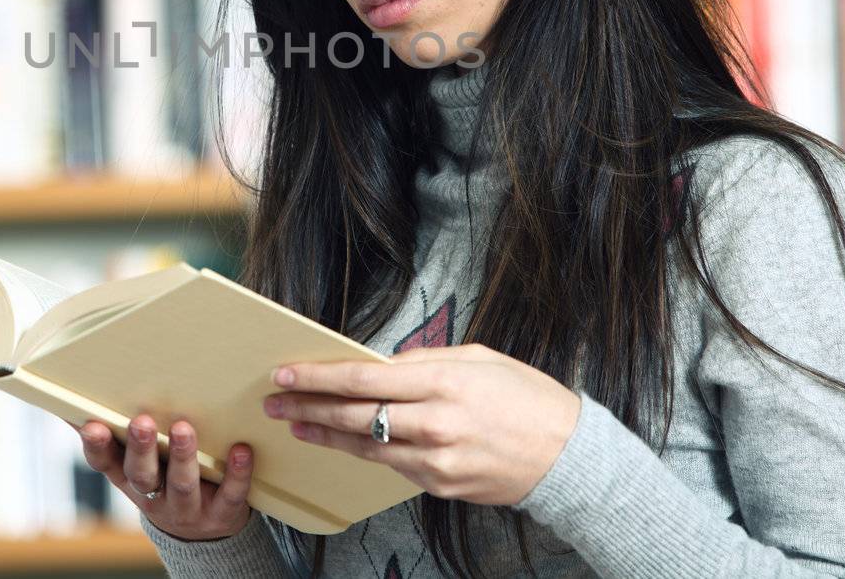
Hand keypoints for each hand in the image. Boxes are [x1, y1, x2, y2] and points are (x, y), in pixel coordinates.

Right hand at [66, 413, 256, 540]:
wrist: (205, 534)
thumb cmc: (165, 481)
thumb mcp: (137, 466)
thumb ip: (113, 437)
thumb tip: (71, 402)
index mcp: (130, 479)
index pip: (106, 464)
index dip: (98, 447)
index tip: (92, 424)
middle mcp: (154, 496)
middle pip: (143, 475)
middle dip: (142, 449)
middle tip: (143, 421)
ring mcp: (188, 508)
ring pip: (182, 484)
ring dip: (183, 456)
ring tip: (183, 428)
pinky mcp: (222, 513)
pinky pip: (230, 494)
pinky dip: (237, 473)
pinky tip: (241, 450)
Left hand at [261, 343, 580, 505]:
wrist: (568, 456)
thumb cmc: (526, 397)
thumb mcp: (478, 358)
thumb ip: (425, 360)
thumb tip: (382, 364)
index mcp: (443, 383)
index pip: (363, 379)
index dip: (318, 377)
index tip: (286, 373)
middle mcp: (434, 425)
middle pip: (354, 416)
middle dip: (308, 406)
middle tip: (275, 400)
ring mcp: (436, 462)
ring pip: (365, 447)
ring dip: (326, 433)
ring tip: (297, 421)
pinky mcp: (440, 486)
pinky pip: (393, 466)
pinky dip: (366, 451)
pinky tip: (344, 441)